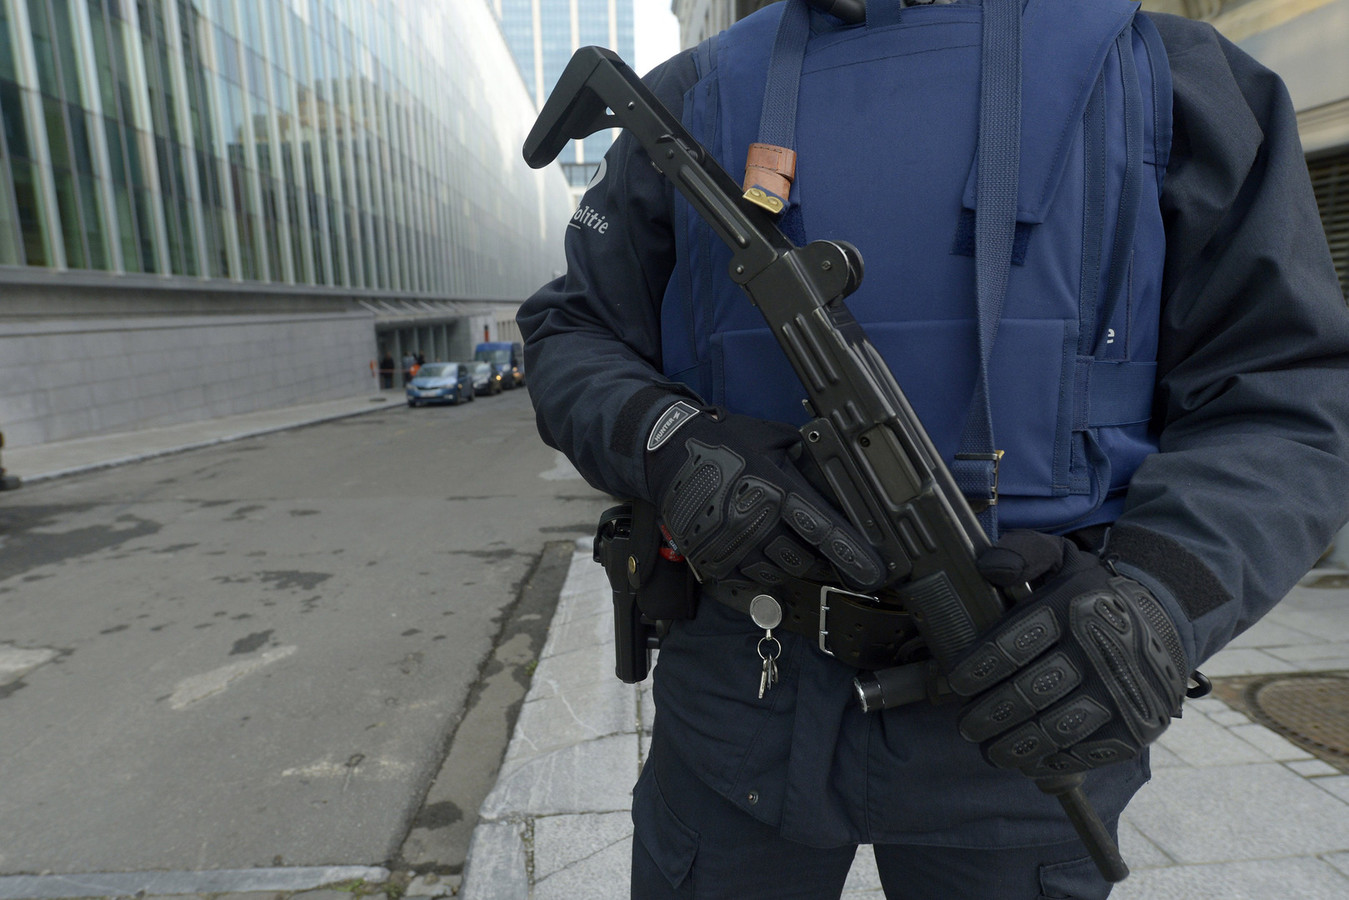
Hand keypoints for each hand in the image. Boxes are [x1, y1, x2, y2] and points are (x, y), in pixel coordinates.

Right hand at [644, 404, 883, 590]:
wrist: (667, 456)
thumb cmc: (721, 444)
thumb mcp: (769, 437)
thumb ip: (803, 454)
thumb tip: (831, 470)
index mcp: (774, 491)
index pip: (823, 531)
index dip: (851, 554)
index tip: (873, 572)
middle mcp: (755, 524)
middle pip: (804, 560)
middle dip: (818, 557)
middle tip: (820, 547)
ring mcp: (733, 546)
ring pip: (778, 572)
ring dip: (788, 562)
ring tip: (780, 539)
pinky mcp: (714, 560)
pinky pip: (750, 577)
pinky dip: (759, 567)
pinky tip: (755, 545)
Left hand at [948, 531, 1187, 776]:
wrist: (1168, 616)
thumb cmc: (1095, 591)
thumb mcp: (1061, 556)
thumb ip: (1022, 552)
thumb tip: (990, 567)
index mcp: (1075, 607)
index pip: (1014, 644)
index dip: (978, 668)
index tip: (955, 683)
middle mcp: (1101, 651)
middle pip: (1029, 693)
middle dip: (988, 714)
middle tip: (965, 724)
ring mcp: (1122, 694)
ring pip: (1055, 730)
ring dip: (1013, 745)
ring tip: (989, 749)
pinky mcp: (1135, 727)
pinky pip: (1084, 753)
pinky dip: (1050, 760)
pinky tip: (1026, 758)